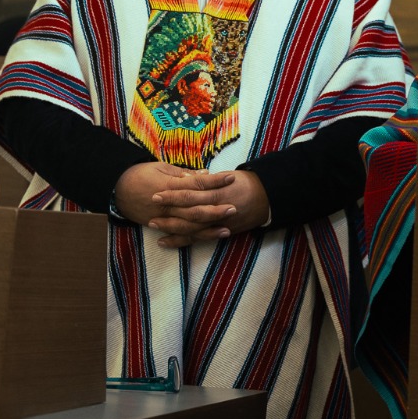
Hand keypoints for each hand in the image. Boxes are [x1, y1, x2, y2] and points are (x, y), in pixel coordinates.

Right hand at [112, 161, 236, 241]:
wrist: (115, 188)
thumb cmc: (139, 173)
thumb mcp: (161, 167)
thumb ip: (184, 173)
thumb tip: (204, 174)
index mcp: (170, 184)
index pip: (197, 183)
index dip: (215, 181)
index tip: (231, 177)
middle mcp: (168, 204)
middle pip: (195, 208)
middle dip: (215, 209)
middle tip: (234, 207)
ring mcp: (163, 217)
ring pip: (189, 225)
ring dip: (208, 228)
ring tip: (227, 229)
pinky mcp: (159, 225)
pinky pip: (178, 234)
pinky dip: (193, 237)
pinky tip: (207, 238)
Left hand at [148, 169, 271, 247]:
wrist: (267, 198)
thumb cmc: (246, 183)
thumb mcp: (226, 176)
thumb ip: (205, 180)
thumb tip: (183, 177)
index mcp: (217, 191)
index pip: (190, 192)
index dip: (172, 194)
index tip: (156, 193)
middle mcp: (216, 208)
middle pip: (187, 211)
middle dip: (168, 211)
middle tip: (150, 210)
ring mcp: (218, 223)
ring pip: (190, 227)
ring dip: (170, 227)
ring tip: (153, 225)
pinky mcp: (220, 232)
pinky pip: (198, 239)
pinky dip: (181, 241)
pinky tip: (166, 242)